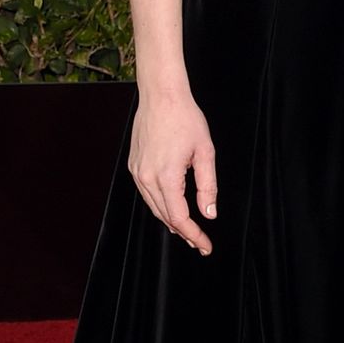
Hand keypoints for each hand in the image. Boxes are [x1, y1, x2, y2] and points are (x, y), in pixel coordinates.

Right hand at [128, 90, 217, 253]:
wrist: (161, 96)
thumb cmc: (186, 119)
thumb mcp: (205, 151)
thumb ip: (208, 186)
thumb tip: (208, 213)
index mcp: (166, 176)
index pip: (180, 218)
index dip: (194, 235)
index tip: (206, 246)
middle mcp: (147, 178)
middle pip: (165, 216)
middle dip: (184, 232)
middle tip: (200, 242)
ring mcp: (137, 173)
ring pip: (154, 207)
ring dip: (170, 220)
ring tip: (188, 230)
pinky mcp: (134, 166)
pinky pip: (147, 194)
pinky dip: (160, 205)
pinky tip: (171, 207)